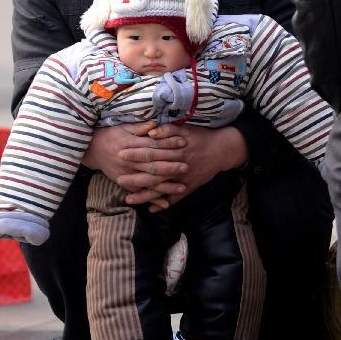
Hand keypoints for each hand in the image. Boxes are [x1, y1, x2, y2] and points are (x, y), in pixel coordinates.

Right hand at [83, 121, 189, 199]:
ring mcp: (127, 174)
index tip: (183, 141)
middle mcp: (129, 161)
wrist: (92, 150)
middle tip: (186, 166)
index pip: (153, 145)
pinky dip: (152, 199)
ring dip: (166, 186)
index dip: (168, 143)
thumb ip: (140, 127)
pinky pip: (141, 192)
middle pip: (152, 165)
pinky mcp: (126, 184)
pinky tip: (166, 203)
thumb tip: (155, 124)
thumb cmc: (111, 135)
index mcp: (130, 144)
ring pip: (149, 181)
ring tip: (182, 187)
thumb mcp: (123, 127)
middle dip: (170, 167)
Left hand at [121, 124, 247, 210]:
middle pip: (152, 173)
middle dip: (135, 177)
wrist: (222, 150)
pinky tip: (151, 210)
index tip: (120, 154)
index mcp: (174, 150)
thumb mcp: (185, 128)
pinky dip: (163, 204)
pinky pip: (175, 198)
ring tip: (129, 199)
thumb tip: (151, 132)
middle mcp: (177, 166)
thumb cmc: (201, 137)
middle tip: (118, 180)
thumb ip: (167, 129)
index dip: (134, 154)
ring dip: (144, 195)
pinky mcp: (189, 187)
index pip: (150, 152)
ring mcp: (183, 179)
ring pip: (161, 189)